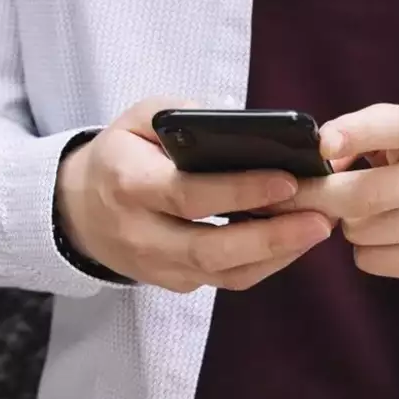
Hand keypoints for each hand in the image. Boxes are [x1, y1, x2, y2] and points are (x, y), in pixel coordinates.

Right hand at [56, 98, 333, 292]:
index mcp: (129, 185)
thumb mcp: (137, 118)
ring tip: (318, 227)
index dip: (240, 191)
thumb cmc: (120, 154)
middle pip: (210, 247)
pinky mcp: (174, 283)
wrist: (78, 208)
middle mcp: (140, 233)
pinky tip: (295, 240)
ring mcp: (157, 266)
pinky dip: (265, 263)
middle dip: (270, 236)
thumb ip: (182, 115)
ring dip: (276, 254)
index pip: (189, 195)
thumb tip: (239, 125)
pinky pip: (225, 280)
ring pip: (223, 273)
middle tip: (319, 218)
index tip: (287, 179)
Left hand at [291, 103, 398, 281]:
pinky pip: (371, 261)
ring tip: (372, 209)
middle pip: (359, 197)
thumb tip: (320, 161)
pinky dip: (367, 248)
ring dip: (349, 221)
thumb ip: (367, 132)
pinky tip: (389, 233)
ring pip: (358, 231)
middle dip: (319, 196)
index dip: (353, 134)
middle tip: (302, 193)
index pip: (395, 128)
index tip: (322, 145)